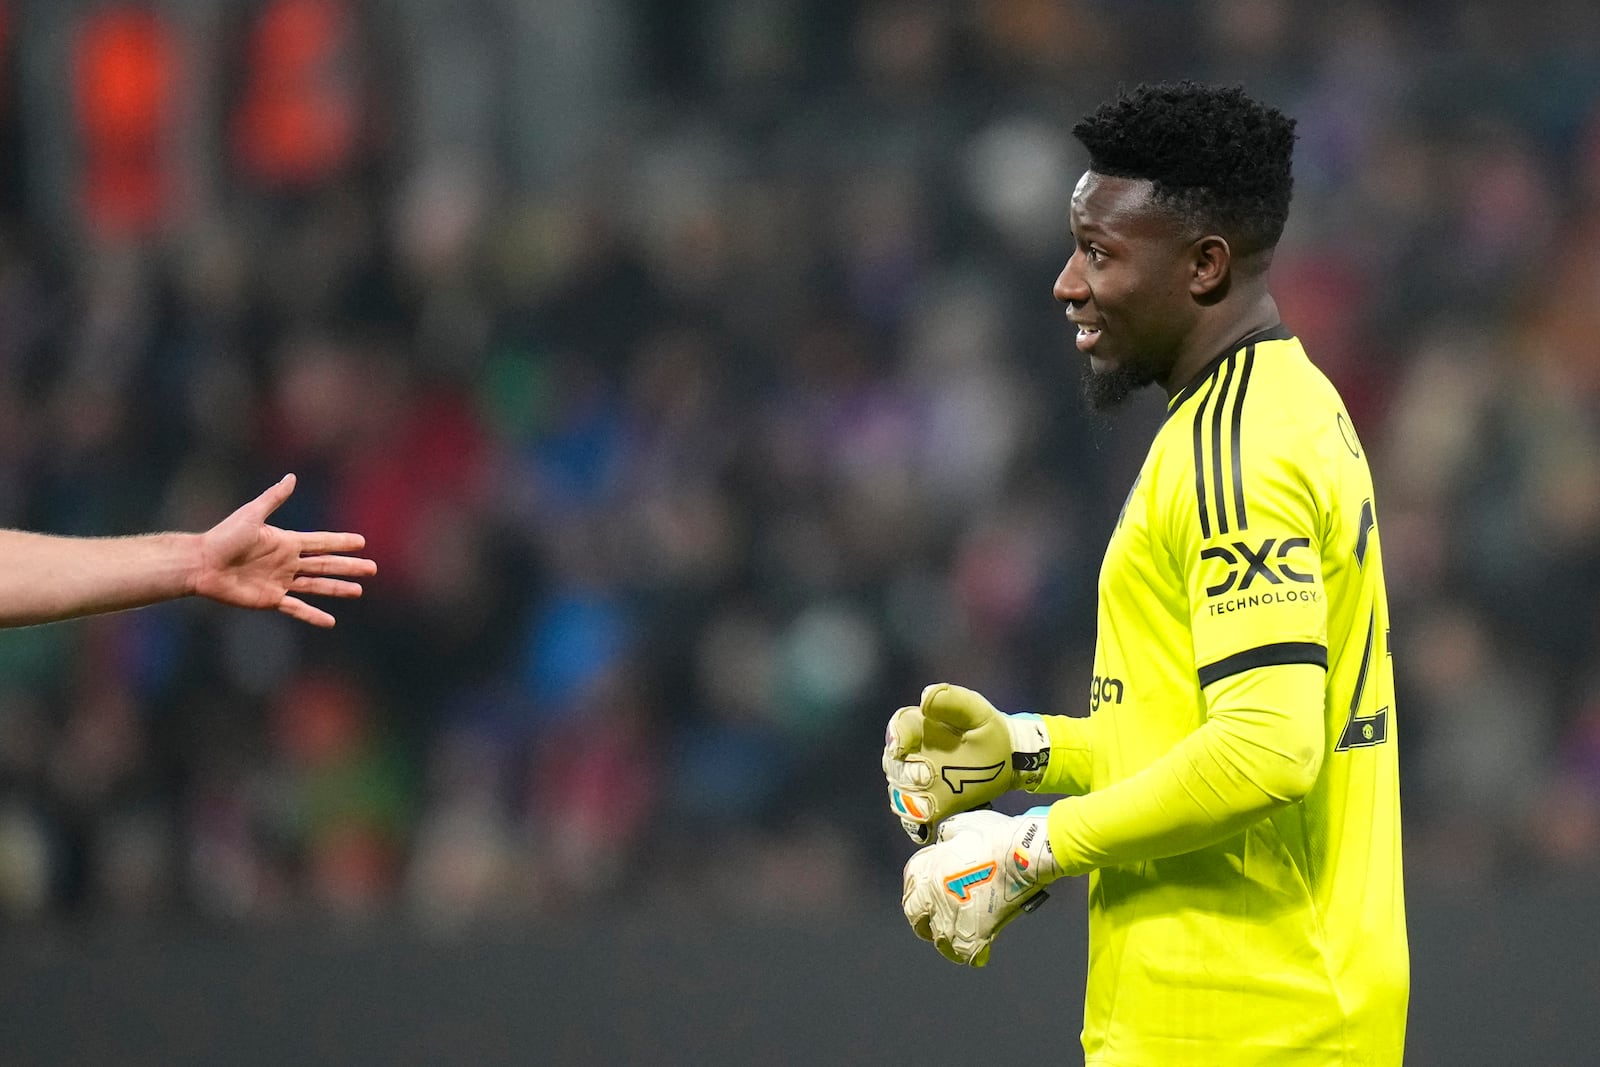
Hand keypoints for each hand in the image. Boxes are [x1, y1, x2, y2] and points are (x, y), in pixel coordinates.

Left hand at [192, 474, 376, 627]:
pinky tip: (330, 621)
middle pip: (326, 565)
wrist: (201, 563)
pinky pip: (297, 608)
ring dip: (337, 589)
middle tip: (372, 569)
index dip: (342, 542)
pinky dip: (313, 615)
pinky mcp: (270, 599)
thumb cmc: (223, 536)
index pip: (321, 542)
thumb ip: (273, 499)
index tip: (361, 542)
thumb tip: (292, 477)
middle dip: (349, 566)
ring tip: (358, 591)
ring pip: (317, 586)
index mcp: (286, 542)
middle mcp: (287, 562)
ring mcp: (280, 582)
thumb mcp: (251, 515)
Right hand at [883, 683, 1049, 841]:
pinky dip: (916, 825)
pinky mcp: (932, 806)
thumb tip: (924, 698)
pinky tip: (926, 828)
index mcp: (919, 727)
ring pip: (900, 794)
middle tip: (924, 775)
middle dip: (904, 772)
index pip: (897, 729)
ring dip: (910, 800)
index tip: (899, 746)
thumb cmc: (988, 728)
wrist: (1008, 757)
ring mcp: (920, 784)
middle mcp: (913, 755)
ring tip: (928, 804)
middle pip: (893, 765)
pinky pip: (914, 820)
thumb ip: (952, 700)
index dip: (894, 736)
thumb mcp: (975, 710)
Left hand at [902, 807, 1057, 966]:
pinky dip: (969, 954)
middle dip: (922, 918)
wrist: (1022, 854)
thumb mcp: (961, 826)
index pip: (911, 884)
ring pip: (939, 939)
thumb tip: (946, 843)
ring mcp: (951, 920)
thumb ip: (947, 838)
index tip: (927, 891)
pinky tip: (978, 951)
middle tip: (934, 918)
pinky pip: (964, 955)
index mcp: (926, 870)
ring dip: (945, 937)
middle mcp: (932, 898)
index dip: (919, 887)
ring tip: (957, 934)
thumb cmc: (996, 836)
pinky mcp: (974, 936)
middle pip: (915, 916)